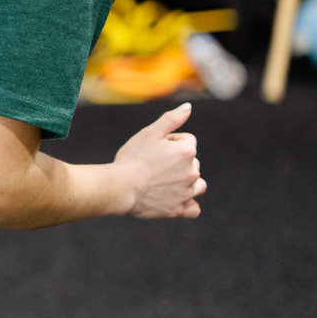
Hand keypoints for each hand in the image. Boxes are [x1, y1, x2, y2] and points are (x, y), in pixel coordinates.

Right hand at [112, 103, 205, 218]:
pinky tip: (175, 200)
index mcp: (187, 152)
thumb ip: (171, 119)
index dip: (169, 142)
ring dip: (186, 182)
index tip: (153, 149)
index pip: (188, 141)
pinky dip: (188, 204)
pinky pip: (193, 209)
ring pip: (197, 185)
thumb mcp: (149, 133)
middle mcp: (192, 172)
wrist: (119, 188)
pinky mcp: (178, 210)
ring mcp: (186, 193)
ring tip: (163, 182)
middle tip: (152, 166)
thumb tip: (188, 107)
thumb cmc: (132, 158)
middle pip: (192, 162)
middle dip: (177, 162)